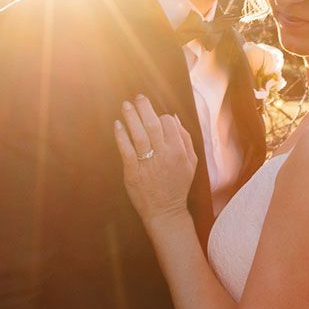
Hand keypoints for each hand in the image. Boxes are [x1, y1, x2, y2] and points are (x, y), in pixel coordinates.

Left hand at [114, 96, 196, 225]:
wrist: (165, 211)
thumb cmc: (177, 186)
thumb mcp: (191, 163)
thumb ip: (185, 139)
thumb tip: (173, 118)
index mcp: (179, 152)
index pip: (169, 124)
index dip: (162, 117)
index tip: (156, 116)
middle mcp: (164, 155)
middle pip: (153, 125)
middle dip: (145, 108)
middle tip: (138, 97)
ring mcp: (148, 164)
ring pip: (138, 135)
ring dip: (131, 117)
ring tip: (126, 106)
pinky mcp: (133, 172)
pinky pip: (126, 149)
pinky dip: (121, 135)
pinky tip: (118, 124)